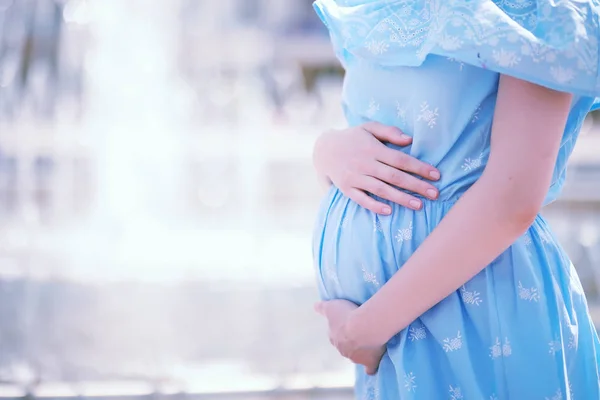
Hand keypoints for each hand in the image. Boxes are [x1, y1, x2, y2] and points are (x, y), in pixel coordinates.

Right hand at [313, 122, 439, 213]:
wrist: (323, 149)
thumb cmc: (352, 138)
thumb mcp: (368, 127)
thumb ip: (389, 132)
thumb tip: (410, 140)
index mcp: (373, 148)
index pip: (401, 159)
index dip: (419, 167)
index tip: (436, 175)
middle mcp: (364, 163)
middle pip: (394, 176)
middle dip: (416, 186)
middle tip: (435, 194)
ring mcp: (354, 177)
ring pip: (381, 189)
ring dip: (401, 198)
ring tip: (419, 206)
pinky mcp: (346, 188)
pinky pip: (361, 199)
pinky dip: (374, 205)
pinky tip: (389, 211)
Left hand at [315, 300, 385, 374]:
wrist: (363, 327)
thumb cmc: (347, 316)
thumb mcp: (331, 307)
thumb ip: (322, 307)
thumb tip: (315, 306)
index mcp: (335, 337)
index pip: (336, 336)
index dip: (342, 331)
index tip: (348, 325)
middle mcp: (343, 349)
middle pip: (346, 347)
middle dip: (352, 341)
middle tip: (362, 331)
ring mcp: (356, 357)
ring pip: (357, 356)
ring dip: (363, 350)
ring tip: (372, 341)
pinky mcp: (369, 362)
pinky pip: (370, 368)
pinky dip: (372, 366)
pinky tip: (375, 362)